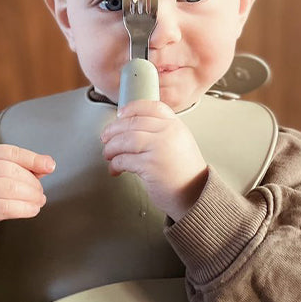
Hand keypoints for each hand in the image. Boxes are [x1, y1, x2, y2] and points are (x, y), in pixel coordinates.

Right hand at [0, 145, 54, 258]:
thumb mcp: (0, 173)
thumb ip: (24, 167)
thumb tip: (49, 164)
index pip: (11, 153)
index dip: (33, 159)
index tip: (50, 167)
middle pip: (12, 172)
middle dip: (33, 183)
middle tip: (40, 193)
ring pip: (9, 189)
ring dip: (31, 196)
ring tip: (38, 202)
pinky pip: (5, 208)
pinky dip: (24, 209)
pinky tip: (32, 210)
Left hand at [100, 100, 207, 220]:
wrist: (194, 195)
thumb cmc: (184, 173)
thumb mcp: (180, 143)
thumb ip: (161, 131)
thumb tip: (131, 126)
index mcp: (175, 126)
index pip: (151, 107)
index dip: (132, 108)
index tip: (120, 114)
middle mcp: (168, 133)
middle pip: (133, 122)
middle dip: (113, 130)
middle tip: (105, 138)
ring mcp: (160, 148)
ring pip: (125, 139)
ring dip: (111, 148)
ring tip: (108, 154)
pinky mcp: (150, 165)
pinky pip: (124, 160)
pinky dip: (115, 164)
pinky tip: (115, 169)